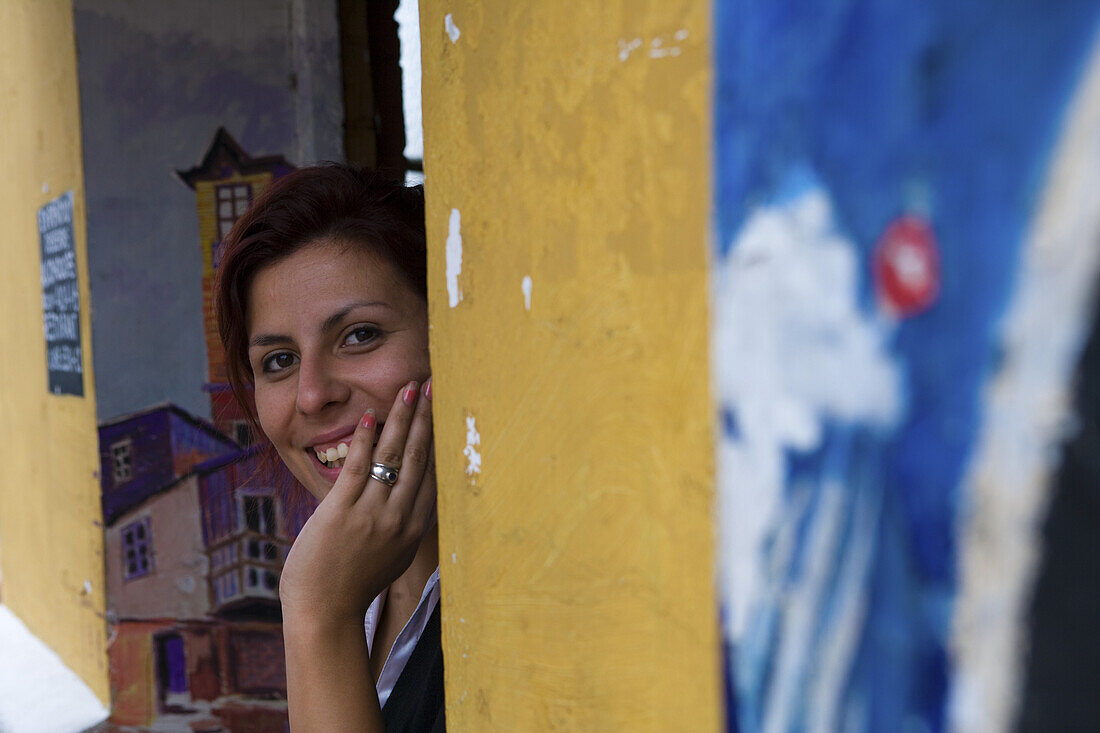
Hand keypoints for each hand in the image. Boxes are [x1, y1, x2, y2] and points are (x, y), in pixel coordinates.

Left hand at [278, 377, 436, 625]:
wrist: (325, 612)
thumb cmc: (352, 585)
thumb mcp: (391, 556)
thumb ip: (403, 526)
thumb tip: (411, 499)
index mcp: (413, 529)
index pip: (434, 474)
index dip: (441, 439)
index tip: (447, 413)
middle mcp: (399, 518)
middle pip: (420, 457)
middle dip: (427, 418)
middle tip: (433, 387)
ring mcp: (372, 513)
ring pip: (393, 456)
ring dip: (402, 419)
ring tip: (409, 390)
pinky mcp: (341, 511)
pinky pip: (357, 466)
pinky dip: (364, 439)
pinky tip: (370, 418)